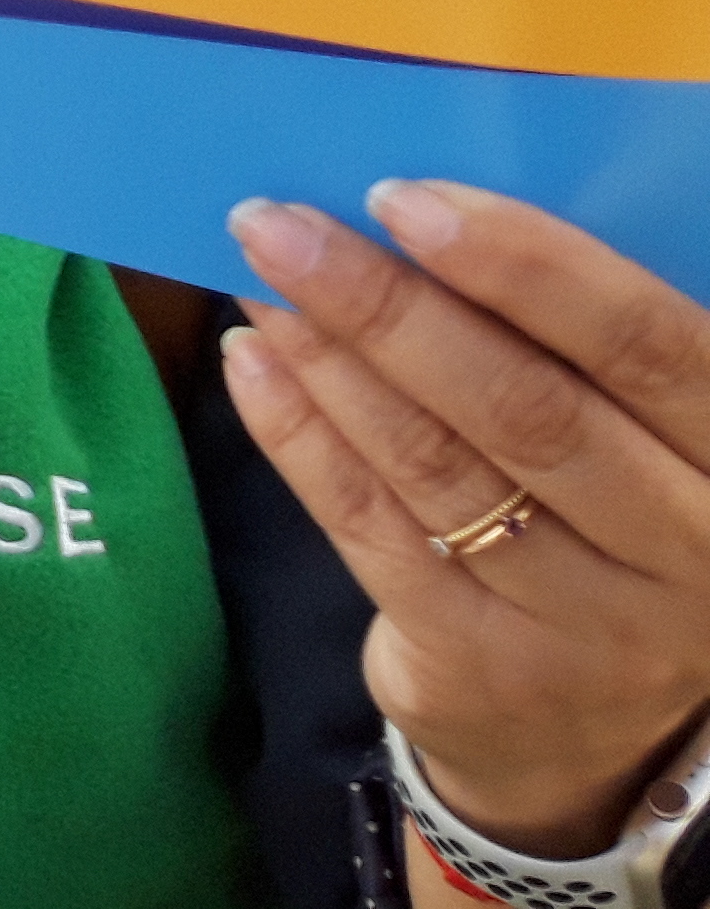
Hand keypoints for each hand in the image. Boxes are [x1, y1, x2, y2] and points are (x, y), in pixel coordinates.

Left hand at [227, 182, 709, 857]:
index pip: (649, 346)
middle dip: (389, 305)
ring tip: (257, 280)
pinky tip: (253, 364)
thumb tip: (428, 208)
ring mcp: (586, 622)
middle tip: (279, 224)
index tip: (403, 197)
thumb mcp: (639, 433)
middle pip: (526, 409)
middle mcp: (686, 548)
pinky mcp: (482, 667)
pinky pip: (371, 529)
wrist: (595, 723)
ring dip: (330, 360)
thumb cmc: (613, 515)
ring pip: (437, 466)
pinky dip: (300, 436)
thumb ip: (575, 342)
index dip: (528, 267)